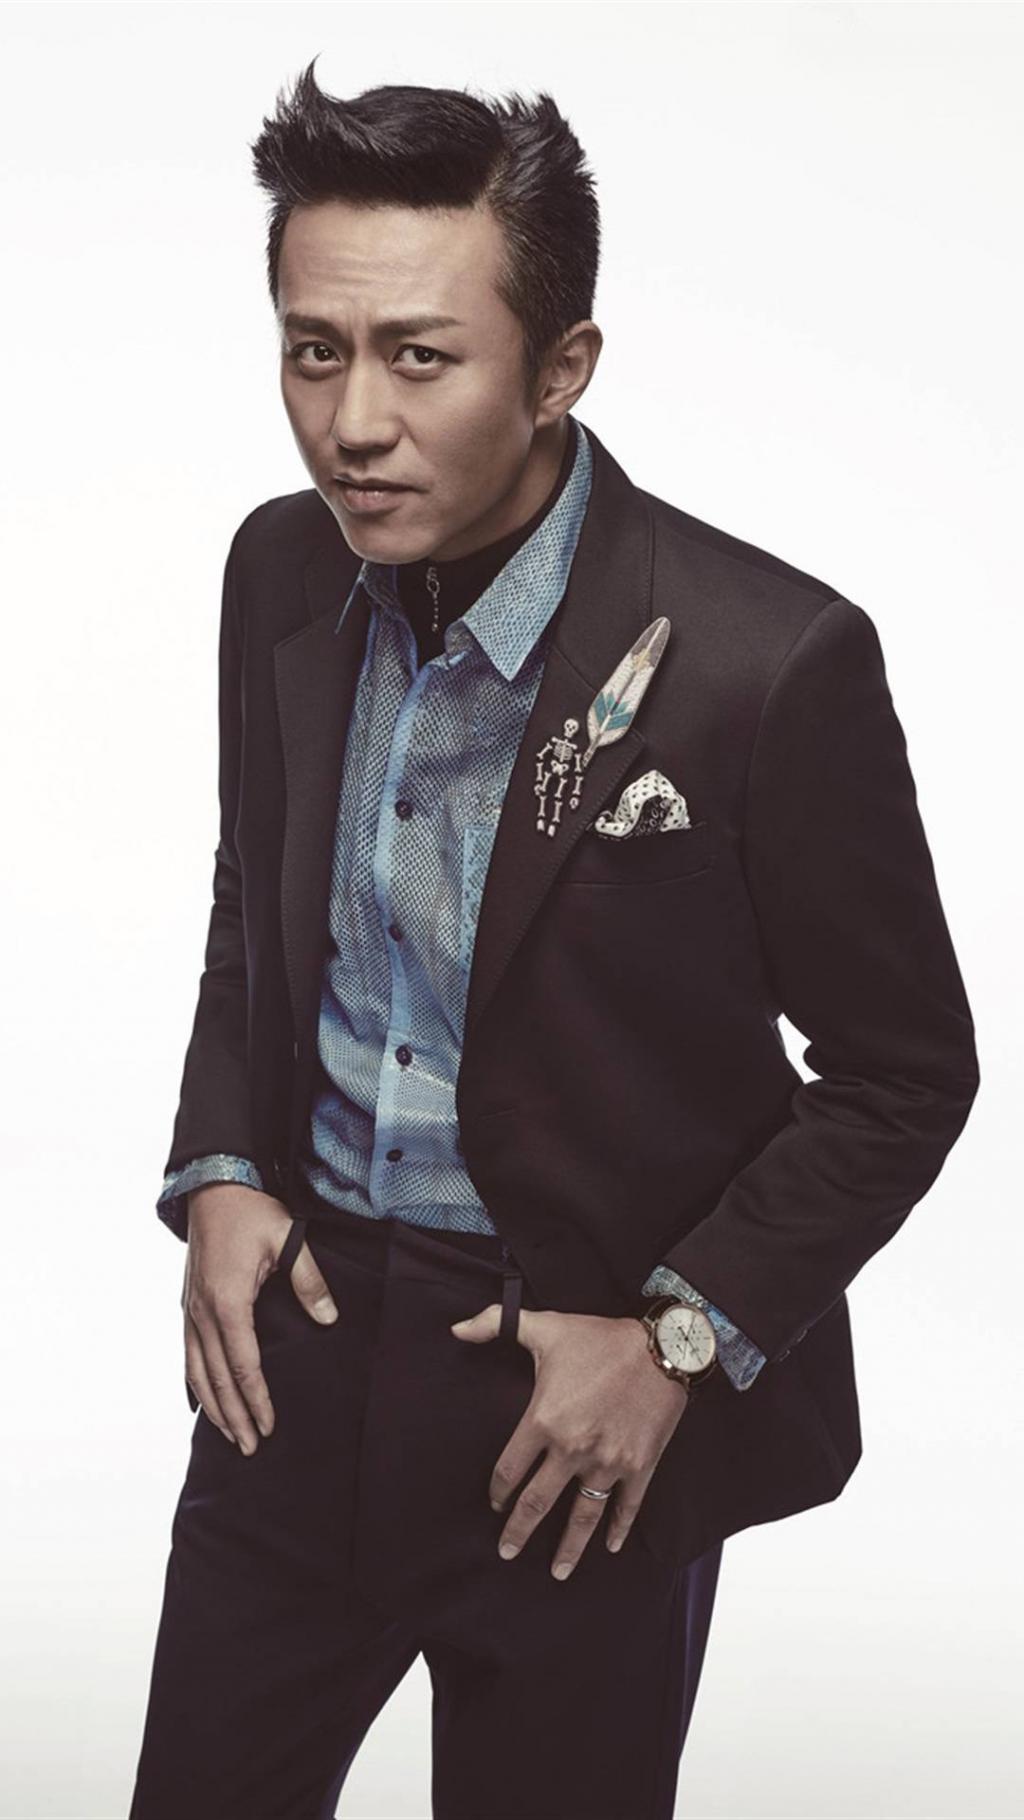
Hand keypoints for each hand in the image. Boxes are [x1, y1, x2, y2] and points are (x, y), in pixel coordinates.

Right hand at [182, 1183, 338, 1451]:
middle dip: (233, 1416)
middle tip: (249, 1448)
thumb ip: (309, 1280)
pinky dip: (195, 1382)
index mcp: (228, 1301)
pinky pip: (188, 1354)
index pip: (243, 1364)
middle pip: (217, 1378)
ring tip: (228, 1434)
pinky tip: (203, 1400)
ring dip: (213, 1406)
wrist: (212, 1186)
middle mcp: (203, 1312)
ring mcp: (190, 1310)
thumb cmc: (251, 1212)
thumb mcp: (289, 1238)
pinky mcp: (188, 1305)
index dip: (256, 1400)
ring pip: (197, 1371)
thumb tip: (328, 1318)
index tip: (268, 1427)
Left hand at [450, 1304, 688, 1577]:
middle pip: (538, 1503)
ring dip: (568, 1548)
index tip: (495, 1504)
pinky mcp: (641, 1466)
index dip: (498, 1492)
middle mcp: (573, 1449)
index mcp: (544, 1420)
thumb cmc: (600, 1338)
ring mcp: (608, 1462)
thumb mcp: (546, 1327)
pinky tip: (611, 1546)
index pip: (510, 1470)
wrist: (662, 1346)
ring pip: (582, 1516)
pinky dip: (619, 1529)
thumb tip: (456, 1329)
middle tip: (507, 1552)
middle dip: (519, 1531)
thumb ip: (496, 1325)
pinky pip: (627, 1507)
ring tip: (557, 1572)